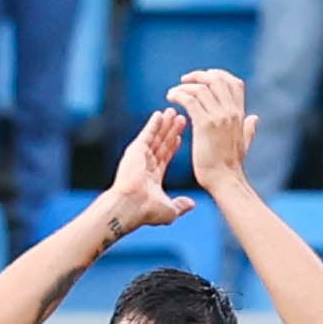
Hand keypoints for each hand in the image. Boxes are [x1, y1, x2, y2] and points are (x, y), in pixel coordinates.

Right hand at [101, 105, 194, 233]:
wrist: (131, 206)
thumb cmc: (147, 211)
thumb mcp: (169, 210)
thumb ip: (180, 205)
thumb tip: (191, 205)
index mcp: (152, 177)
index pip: (165, 157)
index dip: (173, 146)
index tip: (180, 136)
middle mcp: (146, 165)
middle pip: (161, 143)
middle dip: (171, 131)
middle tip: (180, 118)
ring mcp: (140, 156)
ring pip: (156, 137)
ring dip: (164, 124)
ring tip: (173, 112)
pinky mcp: (136, 150)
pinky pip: (147, 133)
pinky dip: (153, 123)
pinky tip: (160, 114)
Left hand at [174, 67, 255, 194]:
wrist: (225, 180)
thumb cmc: (231, 166)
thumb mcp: (244, 142)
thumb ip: (249, 128)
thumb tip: (254, 118)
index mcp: (240, 114)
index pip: (233, 82)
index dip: (217, 74)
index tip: (202, 78)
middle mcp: (231, 112)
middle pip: (217, 79)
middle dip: (199, 75)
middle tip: (185, 80)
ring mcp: (219, 117)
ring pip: (201, 88)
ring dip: (184, 87)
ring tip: (173, 93)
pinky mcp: (204, 124)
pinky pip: (189, 100)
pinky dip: (178, 95)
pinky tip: (171, 98)